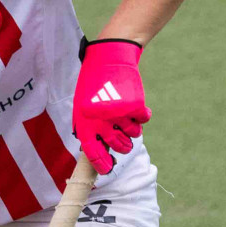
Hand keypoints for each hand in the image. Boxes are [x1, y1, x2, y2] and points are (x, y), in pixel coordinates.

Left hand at [71, 39, 148, 174]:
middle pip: (117, 146)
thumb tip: (97, 149)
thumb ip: (88, 126)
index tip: (108, 169)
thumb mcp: (82, 104)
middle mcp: (101, 120)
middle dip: (123, 146)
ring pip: (133, 134)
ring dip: (133, 129)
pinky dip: (142, 116)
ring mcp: (119, 113)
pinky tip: (137, 106)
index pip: (92, 151)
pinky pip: (143, 120)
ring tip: (127, 116)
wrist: (109, 57)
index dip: (101, 164)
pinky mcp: (134, 105)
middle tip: (124, 140)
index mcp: (85, 120)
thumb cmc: (94, 82)